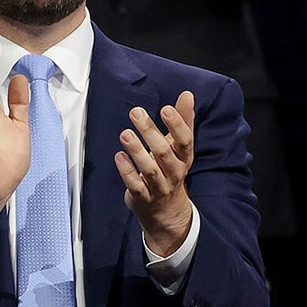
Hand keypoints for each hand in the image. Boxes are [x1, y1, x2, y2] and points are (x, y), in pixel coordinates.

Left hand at [114, 90, 195, 255]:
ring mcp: (159, 187)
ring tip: (125, 133)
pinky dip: (127, 171)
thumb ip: (183, 121)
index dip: (177, 125)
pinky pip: (135, 185)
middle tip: (135, 112)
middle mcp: (174, 172)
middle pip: (164, 152)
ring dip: (137, 151)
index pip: (185, 141)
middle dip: (150, 132)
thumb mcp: (179, 147)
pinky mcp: (143, 197)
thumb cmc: (170, 170)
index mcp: (184, 158)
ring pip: (150, 169)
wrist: (167, 211)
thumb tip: (187, 95)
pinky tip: (118, 156)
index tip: (166, 109)